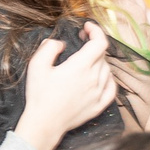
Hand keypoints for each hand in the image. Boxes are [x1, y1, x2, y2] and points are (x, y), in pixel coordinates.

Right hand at [11, 24, 115, 149]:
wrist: (44, 123)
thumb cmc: (39, 94)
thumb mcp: (37, 65)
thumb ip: (49, 47)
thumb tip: (61, 44)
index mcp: (80, 66)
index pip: (100, 42)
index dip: (96, 30)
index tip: (87, 26)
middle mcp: (94, 79)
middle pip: (102, 55)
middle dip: (93, 45)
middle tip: (81, 42)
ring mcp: (98, 93)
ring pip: (107, 70)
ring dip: (99, 61)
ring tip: (87, 60)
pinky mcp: (99, 105)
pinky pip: (112, 88)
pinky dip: (109, 79)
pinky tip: (101, 77)